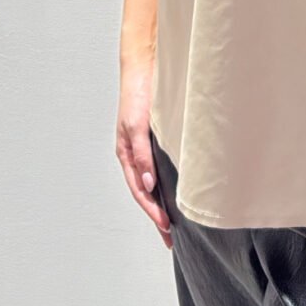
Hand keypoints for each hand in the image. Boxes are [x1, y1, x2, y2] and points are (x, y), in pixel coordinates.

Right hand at [116, 63, 171, 249]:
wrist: (146, 67)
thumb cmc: (138, 94)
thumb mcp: (137, 126)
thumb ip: (142, 154)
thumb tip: (147, 184)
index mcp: (126, 154)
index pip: (140, 191)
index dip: (152, 211)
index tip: (166, 228)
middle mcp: (136, 154)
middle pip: (146, 193)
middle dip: (157, 216)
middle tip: (170, 238)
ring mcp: (146, 148)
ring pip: (153, 183)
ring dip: (162, 204)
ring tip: (175, 225)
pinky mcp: (157, 140)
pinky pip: (162, 168)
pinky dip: (167, 185)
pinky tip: (178, 193)